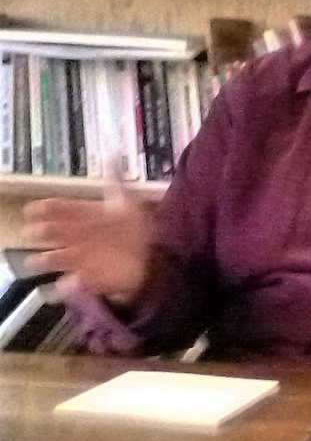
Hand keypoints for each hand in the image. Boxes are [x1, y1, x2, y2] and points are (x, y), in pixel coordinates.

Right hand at [22, 172, 153, 305]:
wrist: (146, 259)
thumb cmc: (133, 231)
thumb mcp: (127, 204)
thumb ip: (117, 182)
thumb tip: (114, 154)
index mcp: (83, 216)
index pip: (58, 209)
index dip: (45, 209)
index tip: (32, 209)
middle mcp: (76, 236)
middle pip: (52, 233)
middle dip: (42, 232)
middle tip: (34, 232)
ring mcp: (79, 258)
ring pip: (55, 259)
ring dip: (45, 260)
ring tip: (36, 262)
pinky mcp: (86, 278)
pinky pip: (71, 284)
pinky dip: (68, 286)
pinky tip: (68, 283)